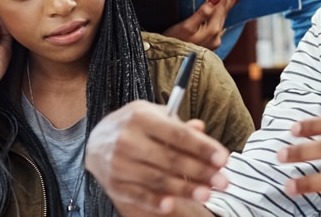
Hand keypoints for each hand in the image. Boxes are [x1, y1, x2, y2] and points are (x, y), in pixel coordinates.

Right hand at [85, 101, 231, 213]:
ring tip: (207, 194)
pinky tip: (173, 205)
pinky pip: (137, 195)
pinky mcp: (113, 183)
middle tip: (223, 182)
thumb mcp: (154, 115)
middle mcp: (127, 139)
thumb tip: (201, 128)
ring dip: (185, 189)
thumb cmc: (134, 126)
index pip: (178, 135)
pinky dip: (155, 201)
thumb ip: (178, 125)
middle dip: (201, 172)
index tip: (224, 159)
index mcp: (140, 117)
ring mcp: (118, 163)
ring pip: (157, 179)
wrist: (95, 140)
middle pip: (170, 159)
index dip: (203, 148)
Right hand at [164, 0, 242, 48]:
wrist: (171, 63)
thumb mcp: (186, 26)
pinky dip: (223, 14)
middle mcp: (216, 34)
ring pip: (223, 16)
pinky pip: (220, 24)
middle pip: (225, 9)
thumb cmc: (173, 42)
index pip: (221, 3)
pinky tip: (224, 12)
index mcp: (212, 28)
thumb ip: (202, 12)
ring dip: (228, 4)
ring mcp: (214, 40)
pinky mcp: (210, 43)